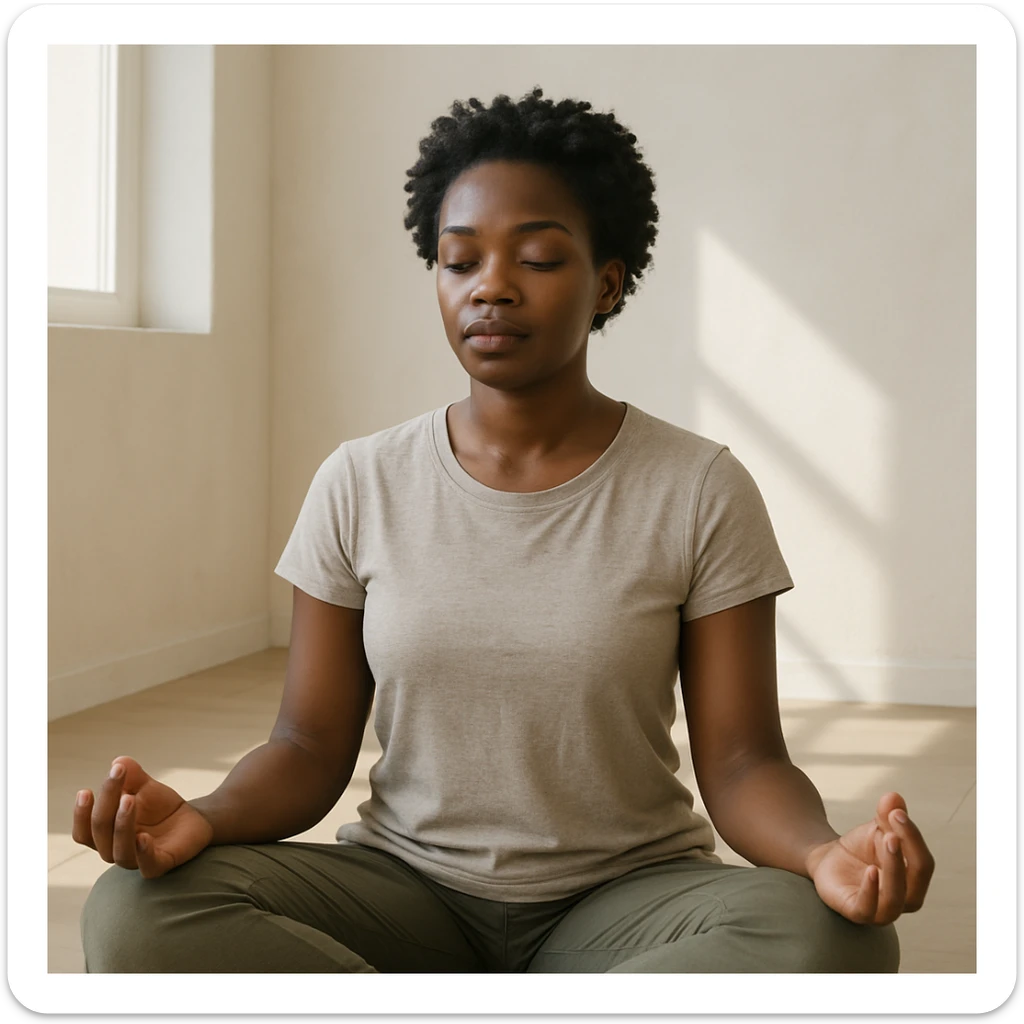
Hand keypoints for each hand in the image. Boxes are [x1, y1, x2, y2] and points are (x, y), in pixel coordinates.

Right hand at [72, 756, 214, 879]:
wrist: (193, 819)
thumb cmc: (160, 807)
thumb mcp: (145, 787)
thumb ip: (131, 776)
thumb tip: (118, 761)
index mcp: (106, 835)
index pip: (84, 832)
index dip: (81, 814)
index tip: (85, 790)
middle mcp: (116, 850)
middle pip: (100, 833)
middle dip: (106, 804)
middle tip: (117, 777)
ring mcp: (138, 860)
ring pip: (120, 851)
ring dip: (122, 825)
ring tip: (129, 799)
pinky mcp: (160, 864)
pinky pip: (148, 866)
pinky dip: (144, 853)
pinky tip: (144, 837)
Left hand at [805, 792, 934, 925]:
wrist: (828, 858)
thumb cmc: (861, 847)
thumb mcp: (876, 828)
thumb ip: (887, 815)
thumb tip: (894, 796)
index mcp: (914, 880)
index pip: (923, 862)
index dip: (913, 836)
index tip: (897, 812)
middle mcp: (904, 899)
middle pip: (916, 877)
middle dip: (908, 848)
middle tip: (894, 820)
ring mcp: (881, 910)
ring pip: (896, 896)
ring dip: (894, 867)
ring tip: (888, 839)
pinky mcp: (857, 912)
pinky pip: (867, 908)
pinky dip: (871, 891)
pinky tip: (871, 871)